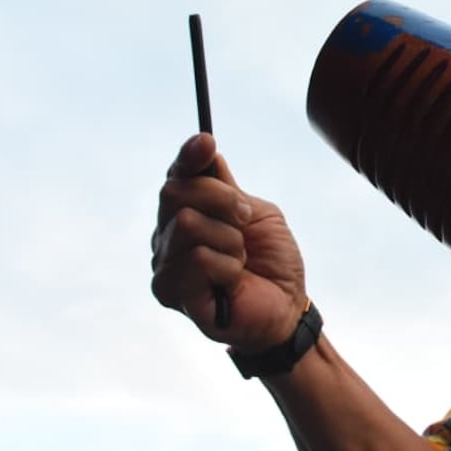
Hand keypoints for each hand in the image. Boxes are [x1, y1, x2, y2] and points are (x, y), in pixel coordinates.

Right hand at [151, 134, 307, 351]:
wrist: (286, 307)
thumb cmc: (272, 262)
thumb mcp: (257, 213)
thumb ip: (228, 186)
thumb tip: (203, 146)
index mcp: (187, 212)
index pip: (178, 175)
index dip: (189, 157)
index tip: (206, 143)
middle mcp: (167, 234)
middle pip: (176, 192)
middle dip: (223, 200)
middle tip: (245, 223)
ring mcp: (164, 262)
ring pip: (187, 224)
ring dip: (228, 240)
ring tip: (239, 259)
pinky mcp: (169, 291)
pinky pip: (195, 258)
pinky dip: (226, 266)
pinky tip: (231, 282)